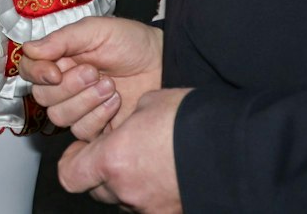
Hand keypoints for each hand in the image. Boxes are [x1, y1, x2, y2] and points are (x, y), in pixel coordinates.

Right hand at [19, 16, 162, 139]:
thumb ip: (62, 39)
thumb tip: (29, 48)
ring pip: (59, 116)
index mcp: (60, 58)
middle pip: (42, 97)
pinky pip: (82, 131)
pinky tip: (115, 101)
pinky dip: (99, 116)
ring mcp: (79, 107)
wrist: (163, 64)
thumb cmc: (131, 42)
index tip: (54, 71)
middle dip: (68, 86)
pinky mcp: (96, 127)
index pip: (29, 70)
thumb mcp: (97, 30)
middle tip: (93, 72)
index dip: (36, 73)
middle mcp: (64, 84)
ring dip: (85, 101)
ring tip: (110, 85)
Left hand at [55, 87, 188, 211]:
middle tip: (117, 153)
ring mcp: (151, 207)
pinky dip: (152, 193)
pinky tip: (167, 173)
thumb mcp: (149, 104)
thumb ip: (127, 121)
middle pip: (96, 190)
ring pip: (124, 200)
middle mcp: (127, 190)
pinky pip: (150, 206)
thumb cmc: (194, 120)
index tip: (80, 151)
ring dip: (128, 184)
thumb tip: (127, 126)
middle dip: (100, 173)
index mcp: (113, 159)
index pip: (70, 175)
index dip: (72, 163)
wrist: (236, 144)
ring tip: (150, 161)